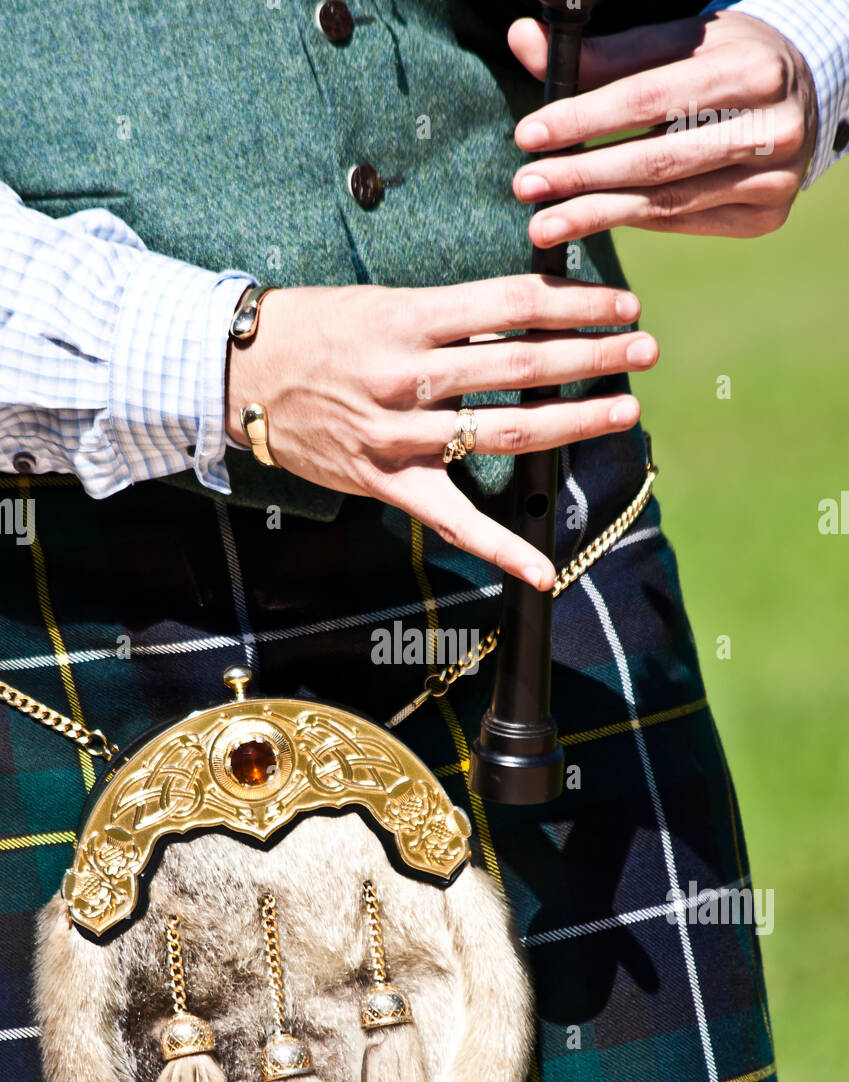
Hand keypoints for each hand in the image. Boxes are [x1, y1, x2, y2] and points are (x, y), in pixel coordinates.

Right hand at [225, 279, 657, 587]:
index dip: (576, 303)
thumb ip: (449, 314)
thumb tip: (525, 313)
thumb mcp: (380, 300)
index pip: (513, 304)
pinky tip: (544, 571)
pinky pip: (452, 521)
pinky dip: (500, 549)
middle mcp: (409, 376)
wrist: (236, 375)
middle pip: (520, 365)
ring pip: (501, 432)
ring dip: (571, 421)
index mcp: (409, 318)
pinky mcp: (386, 482)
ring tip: (625, 409)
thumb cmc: (311, 328)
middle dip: (592, 355)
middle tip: (645, 348)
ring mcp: (398, 436)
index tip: (620, 301)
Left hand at [510, 10, 817, 241]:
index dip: (584, 119)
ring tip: (542, 223)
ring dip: (595, 214)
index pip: (648, 98)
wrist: (802, 99)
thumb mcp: (676, 45)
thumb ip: (602, 54)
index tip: (530, 135)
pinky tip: (590, 221)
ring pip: (666, 202)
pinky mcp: (765, 217)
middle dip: (581, 176)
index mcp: (751, 68)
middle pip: (656, 159)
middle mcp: (771, 128)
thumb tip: (522, 41)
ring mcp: (773, 179)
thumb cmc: (725, 64)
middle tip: (526, 186)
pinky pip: (682, 222)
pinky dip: (632, 221)